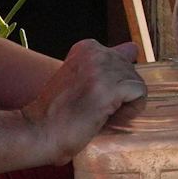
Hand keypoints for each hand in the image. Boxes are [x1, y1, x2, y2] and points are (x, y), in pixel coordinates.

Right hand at [19, 39, 145, 163]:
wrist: (37, 131)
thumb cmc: (58, 111)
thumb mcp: (81, 77)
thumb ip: (106, 62)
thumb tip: (134, 48)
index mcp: (86, 47)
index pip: (123, 58)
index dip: (114, 83)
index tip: (96, 96)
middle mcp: (95, 52)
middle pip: (131, 71)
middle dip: (121, 93)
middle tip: (97, 108)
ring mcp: (102, 68)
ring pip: (136, 82)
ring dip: (125, 103)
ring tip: (101, 114)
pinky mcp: (110, 88)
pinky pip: (140, 93)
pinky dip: (131, 109)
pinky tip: (110, 117)